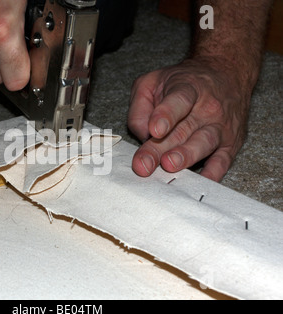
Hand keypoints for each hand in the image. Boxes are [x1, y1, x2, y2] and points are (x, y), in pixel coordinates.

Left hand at [128, 58, 248, 181]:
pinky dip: (213, 174)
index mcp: (188, 88)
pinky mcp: (231, 144)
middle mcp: (207, 107)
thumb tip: (142, 135)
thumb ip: (140, 107)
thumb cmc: (183, 82)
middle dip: (161, 149)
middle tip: (144, 164)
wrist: (227, 73)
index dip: (165, 115)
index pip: (177, 101)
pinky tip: (200, 183)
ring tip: (169, 166)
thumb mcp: (153, 81)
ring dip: (186, 157)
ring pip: (203, 144)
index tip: (153, 130)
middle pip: (183, 130)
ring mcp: (221, 126)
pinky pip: (222, 161)